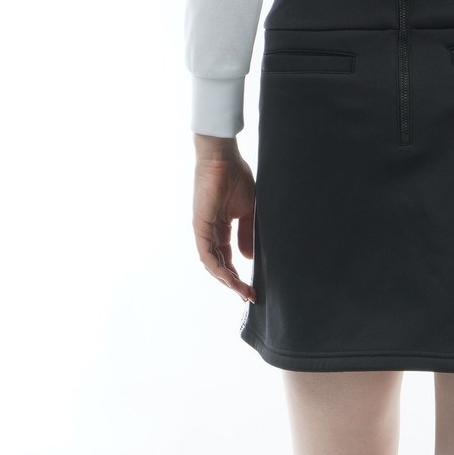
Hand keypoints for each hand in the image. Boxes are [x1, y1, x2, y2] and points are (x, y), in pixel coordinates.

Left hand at [192, 133, 255, 302]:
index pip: (227, 258)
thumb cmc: (236, 177)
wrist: (223, 158)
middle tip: (249, 296)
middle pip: (219, 265)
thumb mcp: (248, 212)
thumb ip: (247, 234)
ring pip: (212, 264)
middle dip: (234, 283)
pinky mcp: (200, 226)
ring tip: (242, 292)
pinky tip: (230, 279)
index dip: (238, 275)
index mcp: (219, 228)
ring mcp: (203, 230)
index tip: (252, 289)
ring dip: (227, 281)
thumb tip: (247, 258)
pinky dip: (218, 268)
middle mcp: (209, 232)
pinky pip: (207, 254)